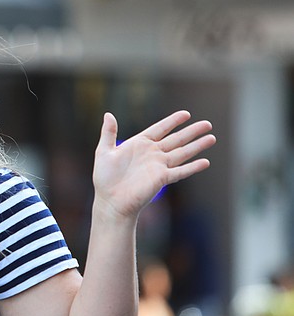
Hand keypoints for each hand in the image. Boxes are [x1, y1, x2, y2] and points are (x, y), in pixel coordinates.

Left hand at [92, 110, 215, 219]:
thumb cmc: (105, 179)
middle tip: (207, 124)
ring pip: (182, 153)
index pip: (160, 129)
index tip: (186, 114)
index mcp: (139, 144)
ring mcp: (158, 166)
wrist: (110, 201)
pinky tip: (205, 162)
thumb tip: (108, 114)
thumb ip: (108, 133)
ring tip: (212, 137)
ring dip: (197, 146)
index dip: (172, 121)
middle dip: (192, 131)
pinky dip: (193, 167)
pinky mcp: (162, 179)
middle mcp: (152, 153)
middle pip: (176, 139)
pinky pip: (181, 171)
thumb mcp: (103, 152)